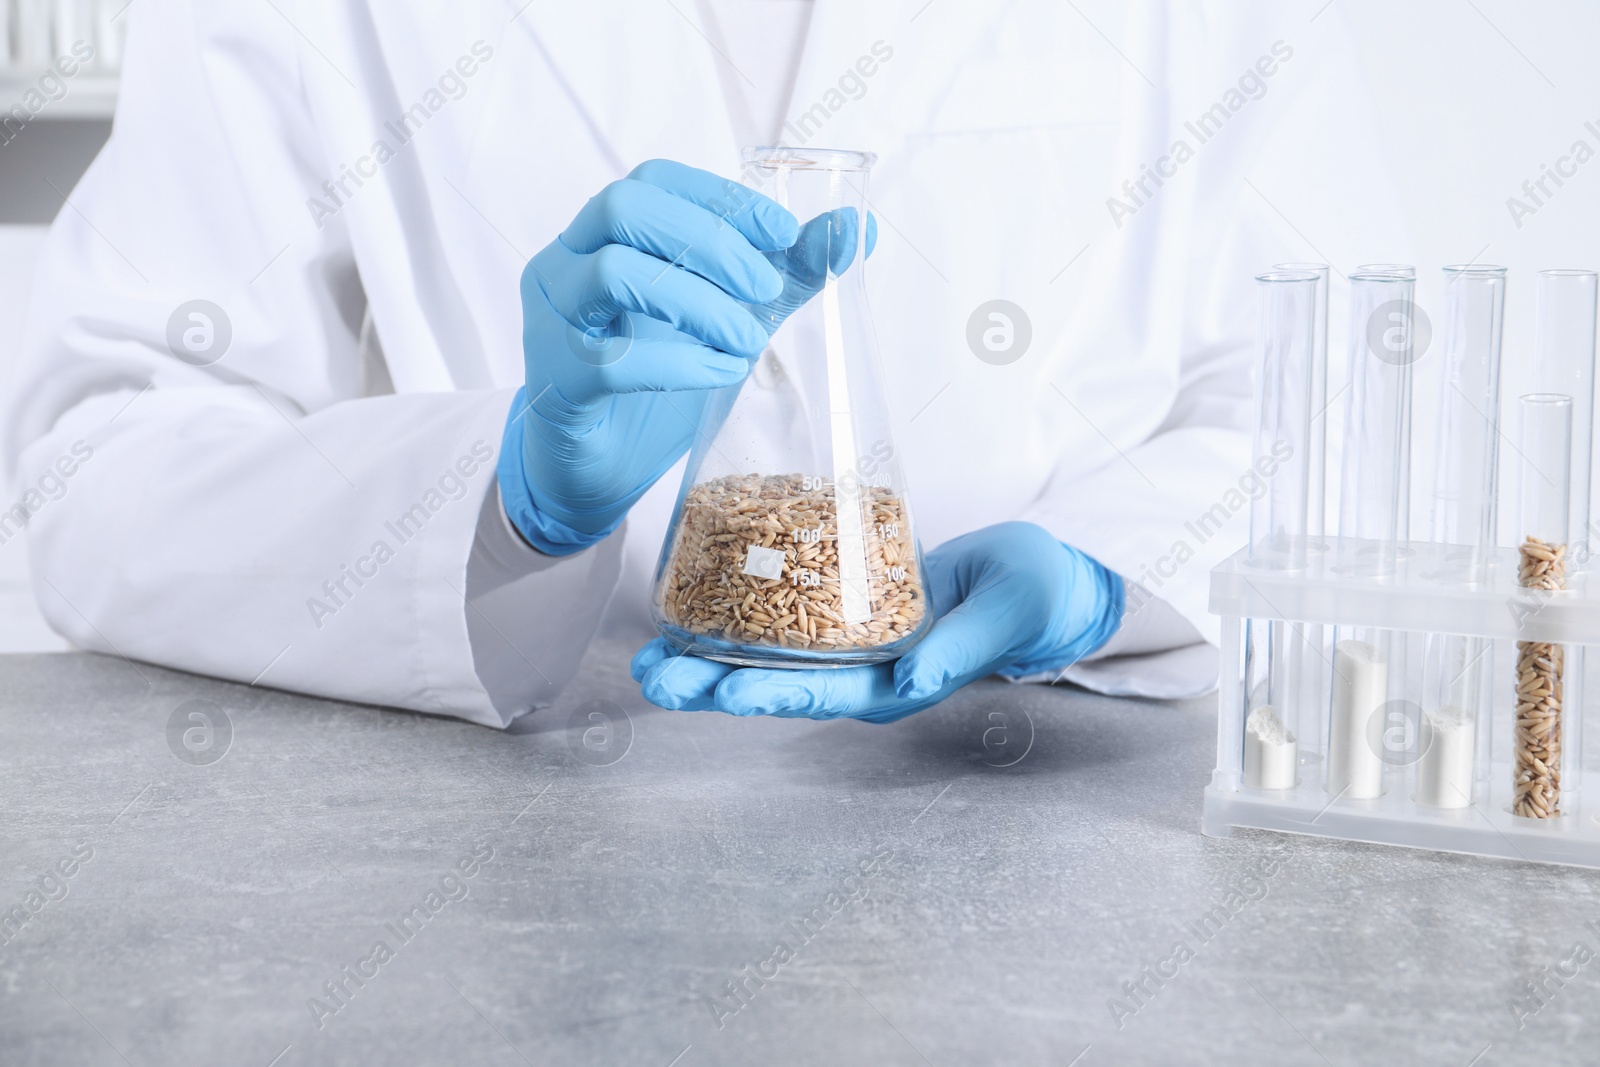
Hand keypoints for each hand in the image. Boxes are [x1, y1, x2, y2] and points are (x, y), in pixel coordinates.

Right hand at [499, 160, 878, 554]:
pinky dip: (677, 363)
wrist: (600, 470)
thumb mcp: (728, 319)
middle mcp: (565, 264)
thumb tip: (855, 230)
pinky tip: (719, 373)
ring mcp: (551, 321)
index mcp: (602, 237)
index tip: (783, 232)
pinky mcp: (556, 382)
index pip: (653, 180)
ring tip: (749, 342)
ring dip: (698, 303)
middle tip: (764, 287)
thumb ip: (783, 275)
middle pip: (623, 208)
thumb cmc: (656, 383)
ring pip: (612, 273)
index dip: (720, 196)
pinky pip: (609, 360)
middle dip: (709, 242)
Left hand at [632, 522, 1124, 722]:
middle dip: (712, 684)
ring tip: (650, 652)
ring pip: (769, 659)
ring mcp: (851, 647)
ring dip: (709, 657)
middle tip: (651, 674)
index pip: (824, 692)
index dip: (768, 692)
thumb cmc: (1031, 595)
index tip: (718, 692)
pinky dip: (737, 616)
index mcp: (899, 683)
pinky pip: (783, 621)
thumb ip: (963, 645)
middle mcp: (864, 672)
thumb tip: (913, 676)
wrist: (1034, 581)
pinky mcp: (845, 615)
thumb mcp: (1006, 611)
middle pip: (778, 684)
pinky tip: (695, 603)